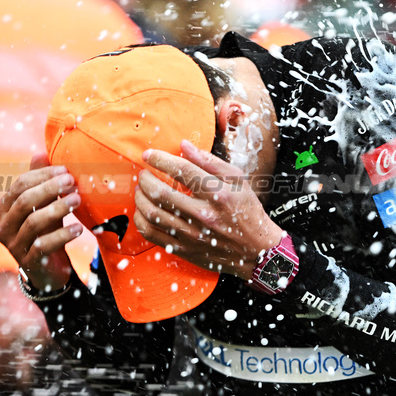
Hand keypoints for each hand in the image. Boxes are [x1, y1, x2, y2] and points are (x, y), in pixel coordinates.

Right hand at [0, 153, 81, 292]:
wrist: (49, 268)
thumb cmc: (45, 229)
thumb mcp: (43, 204)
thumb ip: (40, 180)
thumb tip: (40, 152)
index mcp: (3, 208)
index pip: (20, 185)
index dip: (43, 175)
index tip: (66, 170)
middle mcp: (3, 226)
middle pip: (24, 201)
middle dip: (49, 189)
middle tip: (72, 182)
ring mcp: (13, 246)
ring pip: (32, 222)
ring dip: (58, 209)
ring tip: (77, 201)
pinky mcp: (28, 262)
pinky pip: (43, 245)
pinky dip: (62, 235)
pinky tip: (78, 228)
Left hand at [136, 140, 282, 278]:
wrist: (255, 250)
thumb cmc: (246, 211)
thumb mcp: (237, 180)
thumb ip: (209, 161)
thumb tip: (184, 146)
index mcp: (218, 194)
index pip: (182, 170)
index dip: (160, 159)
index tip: (148, 155)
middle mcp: (203, 215)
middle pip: (161, 193)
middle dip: (145, 179)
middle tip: (143, 173)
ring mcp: (192, 234)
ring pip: (152, 214)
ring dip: (140, 198)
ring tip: (141, 189)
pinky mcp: (184, 249)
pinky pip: (151, 234)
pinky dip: (140, 220)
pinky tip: (143, 211)